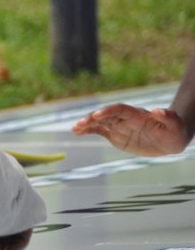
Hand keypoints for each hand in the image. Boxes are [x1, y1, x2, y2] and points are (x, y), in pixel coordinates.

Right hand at [71, 103, 191, 156]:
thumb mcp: (175, 125)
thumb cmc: (175, 131)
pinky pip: (98, 131)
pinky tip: (76, 132)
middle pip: (106, 114)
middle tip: (81, 123)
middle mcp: (125, 119)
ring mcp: (119, 126)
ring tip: (75, 128)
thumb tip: (158, 110)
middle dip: (93, 117)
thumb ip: (168, 117)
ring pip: (99, 122)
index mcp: (138, 115)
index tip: (97, 115)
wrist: (169, 139)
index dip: (109, 111)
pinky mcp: (115, 134)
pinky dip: (87, 131)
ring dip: (86, 124)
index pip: (121, 110)